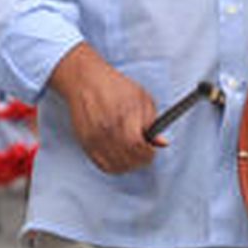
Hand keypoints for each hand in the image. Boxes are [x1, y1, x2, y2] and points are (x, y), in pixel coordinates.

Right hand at [49, 44, 160, 174]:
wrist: (86, 81)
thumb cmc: (115, 86)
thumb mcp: (142, 98)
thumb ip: (153, 122)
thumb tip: (162, 143)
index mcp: (124, 115)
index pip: (138, 146)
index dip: (148, 153)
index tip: (152, 151)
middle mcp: (107, 129)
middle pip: (128, 159)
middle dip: (141, 160)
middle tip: (145, 155)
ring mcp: (94, 138)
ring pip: (116, 166)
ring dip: (129, 165)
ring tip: (133, 156)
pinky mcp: (85, 143)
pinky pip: (102, 165)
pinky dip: (114, 166)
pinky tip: (120, 157)